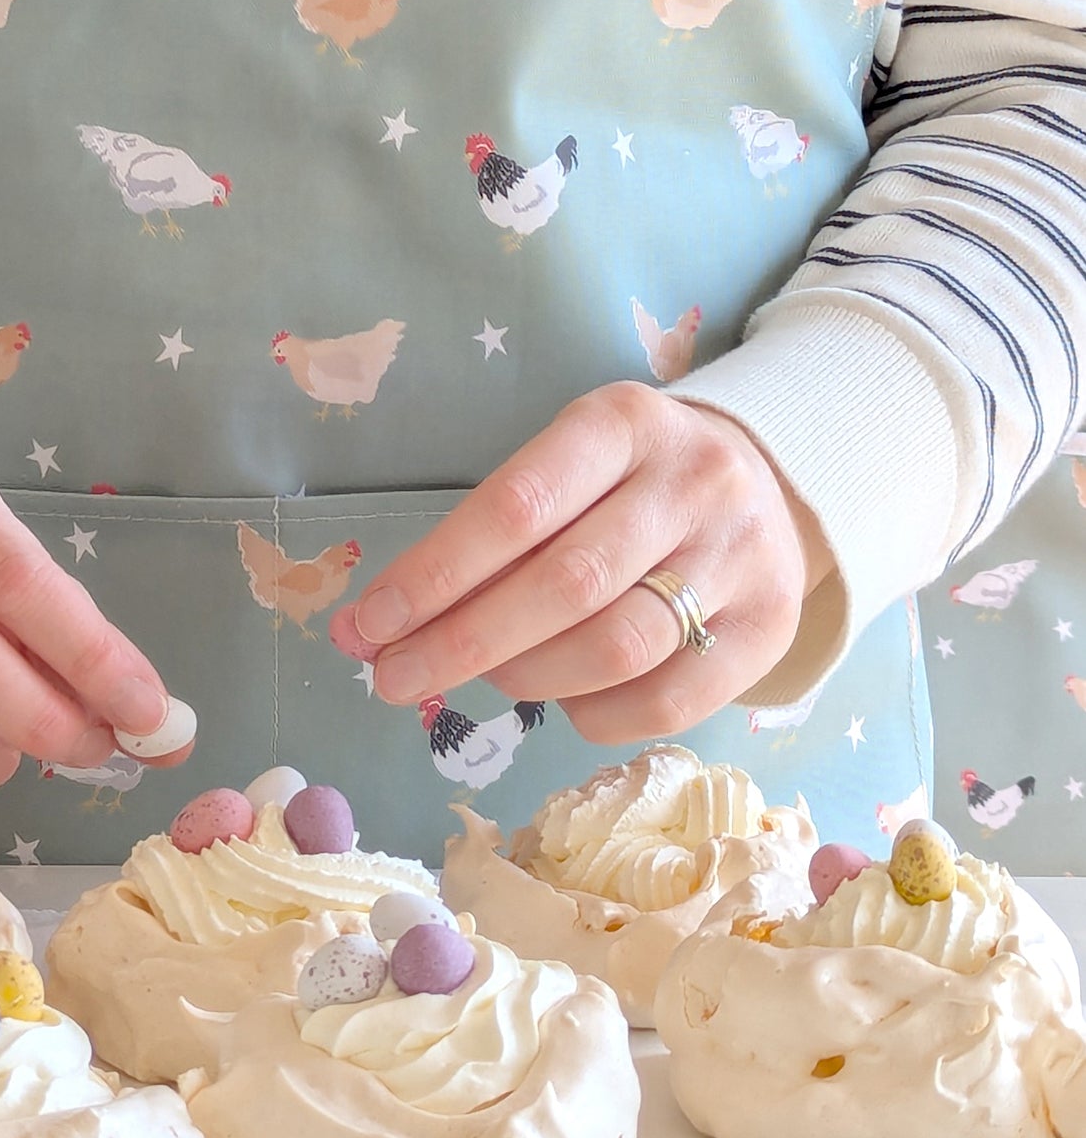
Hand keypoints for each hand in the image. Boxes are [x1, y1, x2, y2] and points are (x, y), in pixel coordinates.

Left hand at [344, 384, 831, 742]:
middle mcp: (692, 482)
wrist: (767, 480)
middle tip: (392, 678)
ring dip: (525, 678)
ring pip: (616, 647)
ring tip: (484, 676)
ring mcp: (741, 558)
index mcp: (623, 423)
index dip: (435, 573)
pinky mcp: (770, 629)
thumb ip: (479, 537)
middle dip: (463, 642)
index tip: (369, 624)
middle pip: (565, 585)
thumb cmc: (627, 479)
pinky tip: (559, 698)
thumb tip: (367, 629)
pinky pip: (666, 701)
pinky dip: (592, 714)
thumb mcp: (563, 468)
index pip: (518, 505)